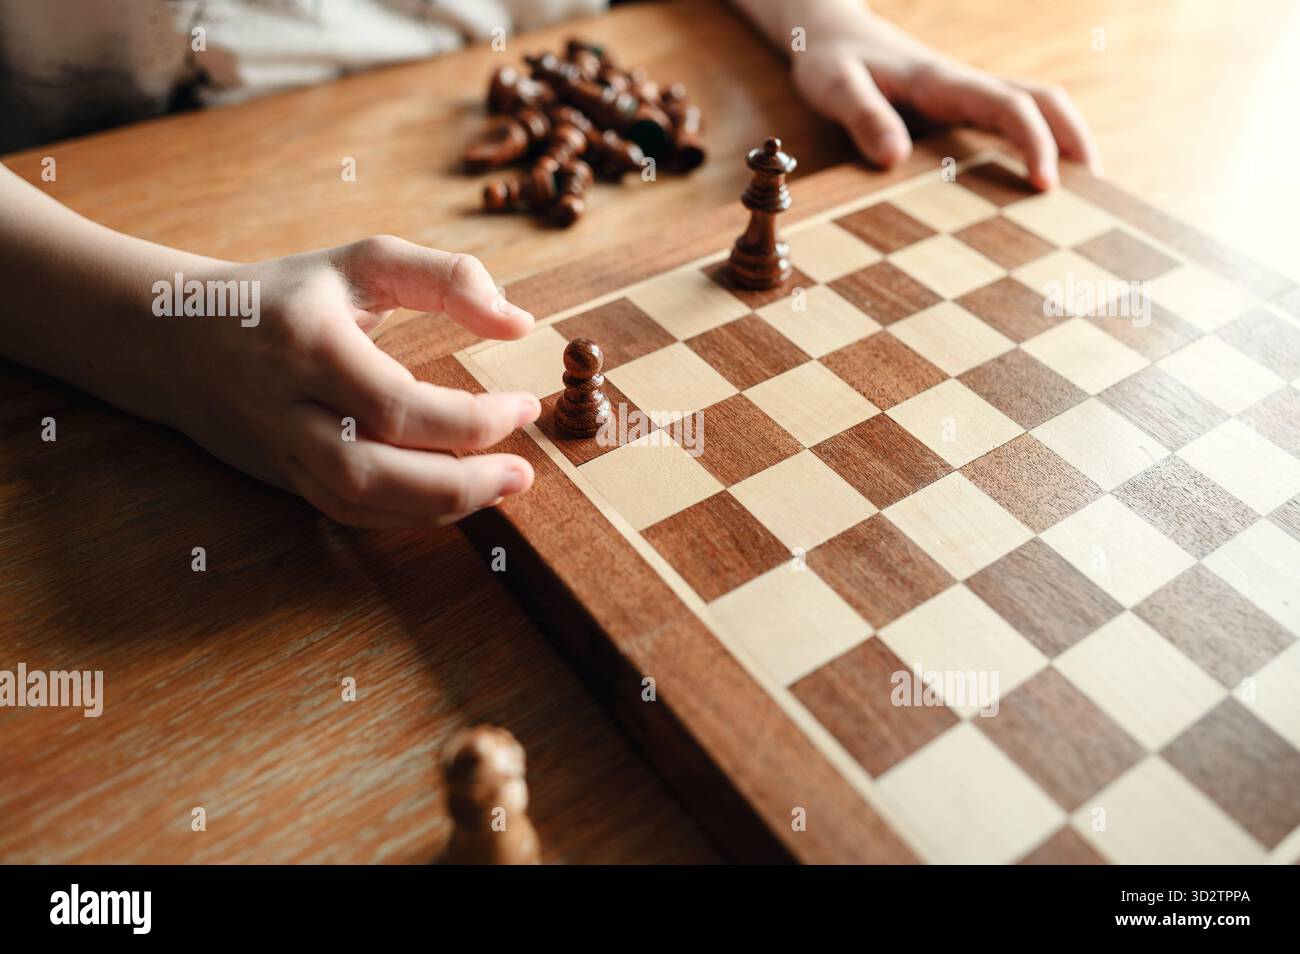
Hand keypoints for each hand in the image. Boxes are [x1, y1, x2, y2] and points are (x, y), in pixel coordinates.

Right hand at [169, 236, 540, 528]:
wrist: (177, 337)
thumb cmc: (288, 295)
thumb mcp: (363, 262)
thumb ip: (448, 278)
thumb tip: (519, 323)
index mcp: (308, 343)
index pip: (395, 404)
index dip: (470, 417)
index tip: (525, 404)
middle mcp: (287, 405)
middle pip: (372, 469)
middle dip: (458, 482)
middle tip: (523, 473)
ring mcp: (280, 450)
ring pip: (358, 501)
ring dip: (438, 508)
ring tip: (500, 488)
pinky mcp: (283, 478)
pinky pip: (348, 512)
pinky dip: (406, 515)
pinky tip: (454, 500)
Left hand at [790, 11, 1100, 188]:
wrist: (831, 33)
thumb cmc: (831, 61)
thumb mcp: (834, 87)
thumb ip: (863, 117)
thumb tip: (895, 159)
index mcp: (941, 81)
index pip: (1007, 105)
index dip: (1033, 141)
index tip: (1046, 184)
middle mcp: (964, 84)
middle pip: (1042, 99)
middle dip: (1074, 140)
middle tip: (1094, 194)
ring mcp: (967, 94)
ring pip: (1034, 106)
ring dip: (1065, 141)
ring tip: (1083, 194)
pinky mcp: (960, 106)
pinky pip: (1011, 120)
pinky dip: (1037, 144)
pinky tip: (1037, 181)